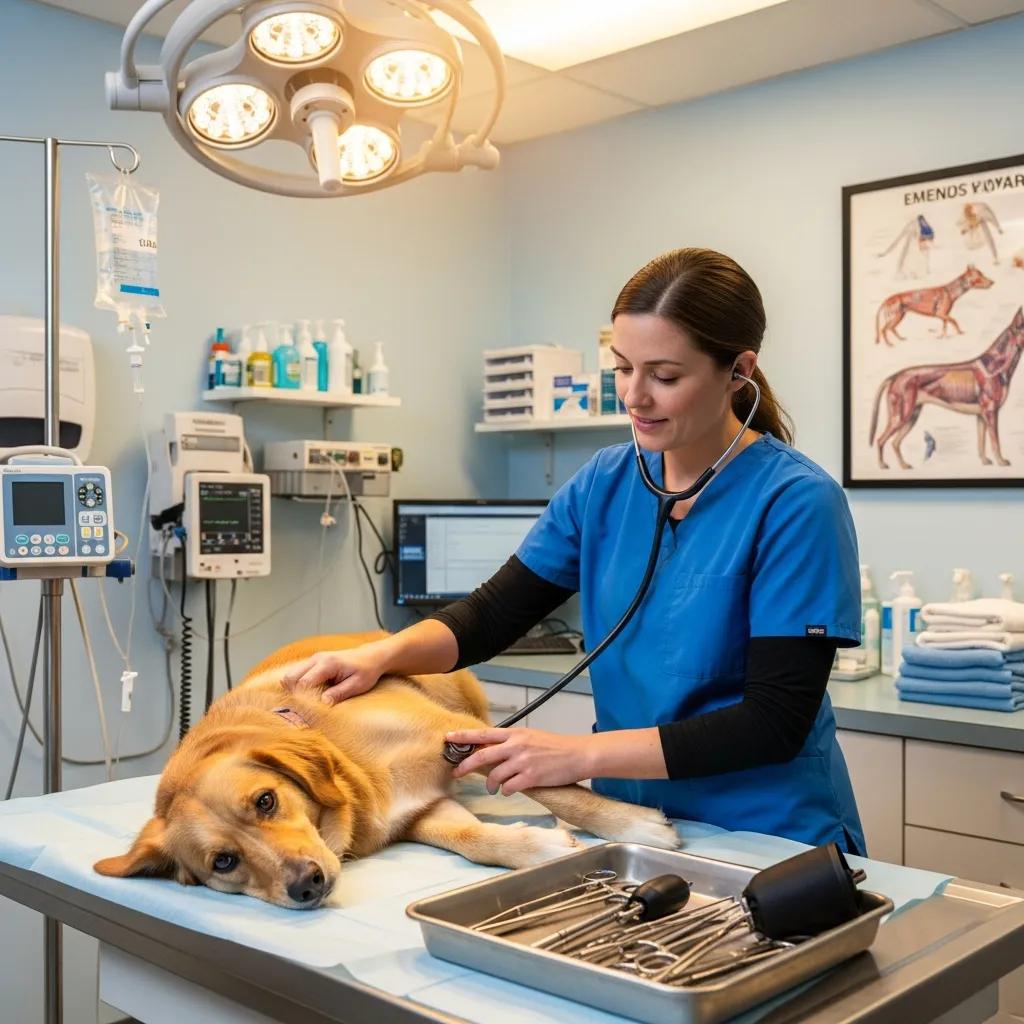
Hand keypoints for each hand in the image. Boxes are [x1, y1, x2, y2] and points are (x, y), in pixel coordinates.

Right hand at [280, 644, 386, 705]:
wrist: (371, 656)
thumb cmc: (366, 671)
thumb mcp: (357, 685)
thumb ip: (339, 693)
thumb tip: (323, 703)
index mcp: (328, 664)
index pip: (304, 683)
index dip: (303, 698)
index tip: (310, 709)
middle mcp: (317, 659)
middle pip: (290, 677)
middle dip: (294, 694)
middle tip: (306, 706)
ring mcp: (313, 659)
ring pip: (290, 675)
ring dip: (294, 689)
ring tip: (308, 701)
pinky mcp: (313, 662)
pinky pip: (297, 673)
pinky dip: (298, 685)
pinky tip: (310, 694)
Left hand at [446, 727, 591, 795]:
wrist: (578, 754)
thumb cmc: (556, 747)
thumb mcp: (531, 737)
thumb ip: (512, 742)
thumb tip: (493, 749)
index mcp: (515, 733)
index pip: (484, 734)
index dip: (464, 736)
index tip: (448, 738)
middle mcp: (516, 745)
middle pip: (482, 755)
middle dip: (466, 765)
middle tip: (456, 773)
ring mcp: (523, 761)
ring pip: (495, 775)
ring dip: (491, 784)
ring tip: (493, 788)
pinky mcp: (531, 776)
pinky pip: (509, 787)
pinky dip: (506, 791)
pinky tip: (509, 790)